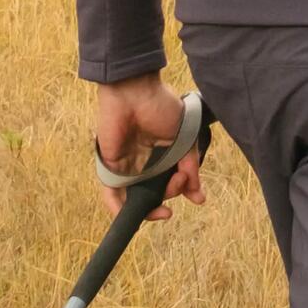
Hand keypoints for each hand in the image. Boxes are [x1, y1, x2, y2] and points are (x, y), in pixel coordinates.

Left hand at [94, 73, 205, 222]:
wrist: (134, 91)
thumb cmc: (161, 106)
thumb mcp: (185, 137)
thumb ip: (190, 164)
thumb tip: (197, 193)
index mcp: (163, 153)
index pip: (172, 179)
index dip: (183, 190)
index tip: (197, 198)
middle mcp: (145, 162)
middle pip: (157, 191)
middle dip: (171, 193)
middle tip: (180, 181)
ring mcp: (127, 167)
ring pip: (137, 197)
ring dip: (150, 208)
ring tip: (164, 209)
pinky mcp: (110, 168)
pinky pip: (112, 196)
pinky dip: (120, 210)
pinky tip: (138, 215)